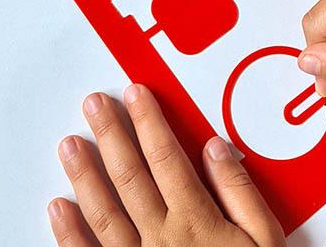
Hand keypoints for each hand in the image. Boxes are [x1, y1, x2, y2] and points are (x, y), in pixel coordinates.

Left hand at [49, 84, 284, 246]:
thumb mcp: (267, 244)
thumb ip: (241, 195)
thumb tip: (216, 148)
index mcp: (197, 223)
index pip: (166, 159)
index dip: (149, 122)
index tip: (135, 93)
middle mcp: (162, 240)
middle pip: (130, 177)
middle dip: (110, 135)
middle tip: (93, 104)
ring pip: (104, 213)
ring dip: (84, 175)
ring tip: (69, 144)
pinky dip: (69, 233)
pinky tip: (58, 207)